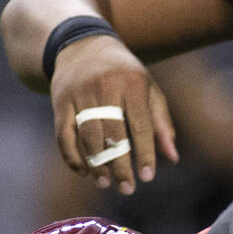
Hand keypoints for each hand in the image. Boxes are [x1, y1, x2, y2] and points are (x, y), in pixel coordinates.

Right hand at [51, 37, 177, 192]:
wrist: (81, 43)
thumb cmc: (123, 74)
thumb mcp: (147, 90)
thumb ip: (161, 123)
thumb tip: (173, 158)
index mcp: (132, 83)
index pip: (141, 124)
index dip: (145, 153)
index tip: (148, 177)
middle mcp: (104, 85)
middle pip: (113, 133)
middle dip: (120, 164)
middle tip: (127, 189)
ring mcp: (79, 92)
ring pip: (87, 135)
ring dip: (96, 163)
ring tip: (105, 184)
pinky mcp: (59, 99)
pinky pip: (63, 133)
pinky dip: (71, 155)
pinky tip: (84, 172)